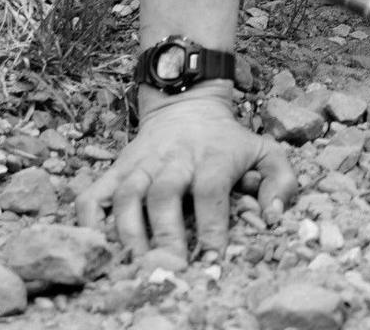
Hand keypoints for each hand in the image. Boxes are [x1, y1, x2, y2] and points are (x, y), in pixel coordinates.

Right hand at [80, 93, 291, 268]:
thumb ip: (280, 180)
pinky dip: (89, 218)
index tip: (212, 259)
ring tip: (135, 262)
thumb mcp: (264, 149)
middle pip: (165, 194)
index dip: (212, 226)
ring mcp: (142, 164)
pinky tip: (94, 242)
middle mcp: (174, 159)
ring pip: (127, 194)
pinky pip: (94, 192)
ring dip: (128, 230)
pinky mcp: (117, 168)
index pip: (210, 191)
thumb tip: (272, 216)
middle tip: (169, 266)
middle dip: (165, 233)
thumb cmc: (227, 139)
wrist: (185, 102)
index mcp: (212, 157)